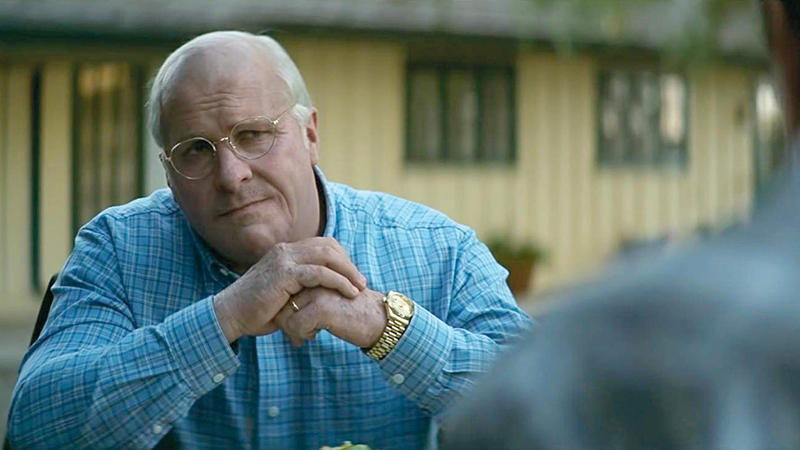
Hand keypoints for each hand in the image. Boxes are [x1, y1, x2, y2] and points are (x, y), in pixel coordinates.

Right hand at [213, 237, 366, 342]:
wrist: (230, 316)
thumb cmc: (257, 310)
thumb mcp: (284, 293)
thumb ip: (302, 287)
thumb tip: (323, 293)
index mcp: (286, 252)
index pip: (323, 245)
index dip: (341, 259)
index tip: (353, 277)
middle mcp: (286, 250)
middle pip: (328, 246)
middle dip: (348, 263)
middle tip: (362, 281)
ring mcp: (284, 260)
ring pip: (327, 256)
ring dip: (348, 272)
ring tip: (359, 288)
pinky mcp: (284, 274)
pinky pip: (319, 273)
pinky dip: (338, 281)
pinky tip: (348, 292)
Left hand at [274, 287, 386, 348]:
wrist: (379, 320)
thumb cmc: (352, 313)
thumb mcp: (327, 300)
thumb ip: (307, 299)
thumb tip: (280, 316)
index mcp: (315, 272)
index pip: (286, 293)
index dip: (287, 313)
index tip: (296, 328)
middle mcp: (314, 278)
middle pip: (282, 304)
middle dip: (287, 324)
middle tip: (298, 337)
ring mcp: (317, 291)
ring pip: (285, 315)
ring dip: (294, 331)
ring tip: (309, 335)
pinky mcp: (321, 307)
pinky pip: (295, 325)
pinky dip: (302, 334)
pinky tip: (315, 335)